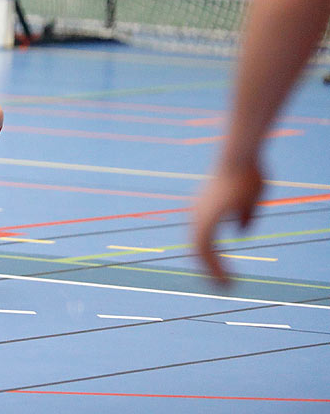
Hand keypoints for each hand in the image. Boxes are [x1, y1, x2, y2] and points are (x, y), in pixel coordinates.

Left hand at [191, 158, 262, 284]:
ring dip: (211, 272)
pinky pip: (204, 248)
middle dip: (209, 269)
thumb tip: (240, 231)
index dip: (211, 258)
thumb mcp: (248, 198)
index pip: (202, 239)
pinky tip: (225, 277)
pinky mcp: (205, 219)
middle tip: (222, 287)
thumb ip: (244, 215)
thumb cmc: (246, 174)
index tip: (223, 274)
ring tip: (225, 287)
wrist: (239, 158)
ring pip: (198, 252)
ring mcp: (199, 215)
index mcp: (205, 209)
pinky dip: (213, 266)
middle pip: (196, 248)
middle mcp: (197, 213)